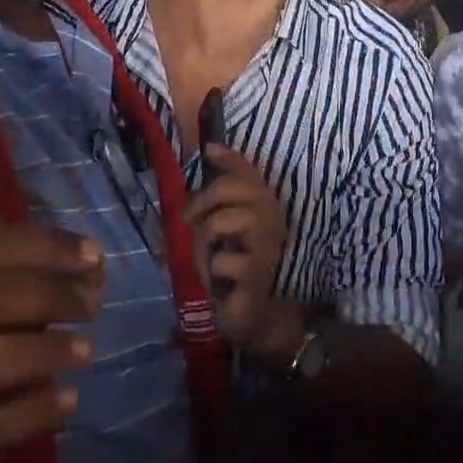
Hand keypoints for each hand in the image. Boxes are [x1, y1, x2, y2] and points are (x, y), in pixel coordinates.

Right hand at [0, 224, 104, 446]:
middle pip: (2, 297)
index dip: (52, 247)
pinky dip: (37, 409)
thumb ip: (8, 271)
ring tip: (87, 351)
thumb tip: (88, 261)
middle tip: (94, 303)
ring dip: (50, 350)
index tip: (96, 254)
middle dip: (58, 296)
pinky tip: (68, 398)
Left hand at [183, 143, 285, 348]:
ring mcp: (266, 246)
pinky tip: (220, 283)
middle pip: (232, 189)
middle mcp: (271, 219)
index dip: (229, 159)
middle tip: (191, 219)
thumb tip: (210, 148)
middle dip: (203, 200)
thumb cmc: (236, 269)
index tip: (208, 149)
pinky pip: (221, 260)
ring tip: (208, 256)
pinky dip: (211, 271)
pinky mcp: (256, 272)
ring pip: (222, 221)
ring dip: (205, 239)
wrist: (257, 315)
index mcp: (264, 206)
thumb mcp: (221, 229)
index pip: (249, 172)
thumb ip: (217, 196)